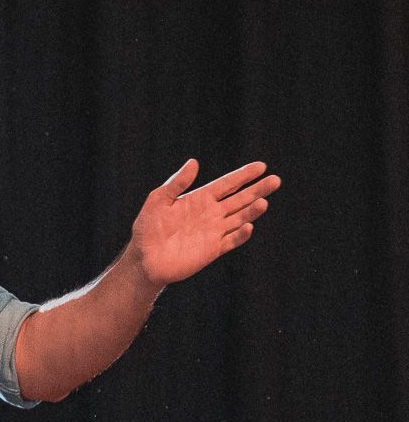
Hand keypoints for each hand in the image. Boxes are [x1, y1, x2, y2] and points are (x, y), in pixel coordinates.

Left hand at [129, 157, 280, 287]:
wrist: (145, 259)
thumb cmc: (148, 228)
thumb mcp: (159, 200)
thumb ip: (177, 183)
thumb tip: (194, 162)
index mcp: (200, 198)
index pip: (228, 184)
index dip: (244, 175)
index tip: (262, 166)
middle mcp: (211, 213)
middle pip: (240, 199)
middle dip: (257, 190)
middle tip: (275, 180)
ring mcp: (213, 232)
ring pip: (239, 218)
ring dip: (252, 211)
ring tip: (264, 202)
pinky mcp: (212, 250)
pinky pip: (231, 240)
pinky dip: (240, 234)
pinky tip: (248, 226)